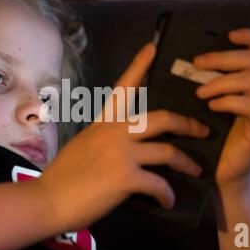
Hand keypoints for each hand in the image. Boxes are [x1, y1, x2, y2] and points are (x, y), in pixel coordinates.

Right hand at [38, 43, 209, 231]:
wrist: (48, 200)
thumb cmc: (63, 176)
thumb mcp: (84, 146)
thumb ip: (105, 140)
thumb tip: (124, 146)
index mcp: (103, 123)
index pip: (123, 88)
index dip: (140, 66)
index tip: (154, 48)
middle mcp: (115, 132)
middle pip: (161, 118)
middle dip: (187, 123)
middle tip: (202, 129)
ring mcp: (121, 152)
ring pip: (168, 151)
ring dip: (186, 163)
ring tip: (195, 170)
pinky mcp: (125, 177)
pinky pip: (159, 184)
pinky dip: (168, 195)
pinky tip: (168, 201)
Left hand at [193, 28, 249, 187]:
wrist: (220, 170)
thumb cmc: (211, 135)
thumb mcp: (208, 103)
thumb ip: (206, 83)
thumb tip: (187, 64)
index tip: (229, 34)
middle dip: (222, 57)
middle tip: (197, 63)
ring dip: (221, 81)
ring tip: (200, 92)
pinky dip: (229, 101)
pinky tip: (211, 106)